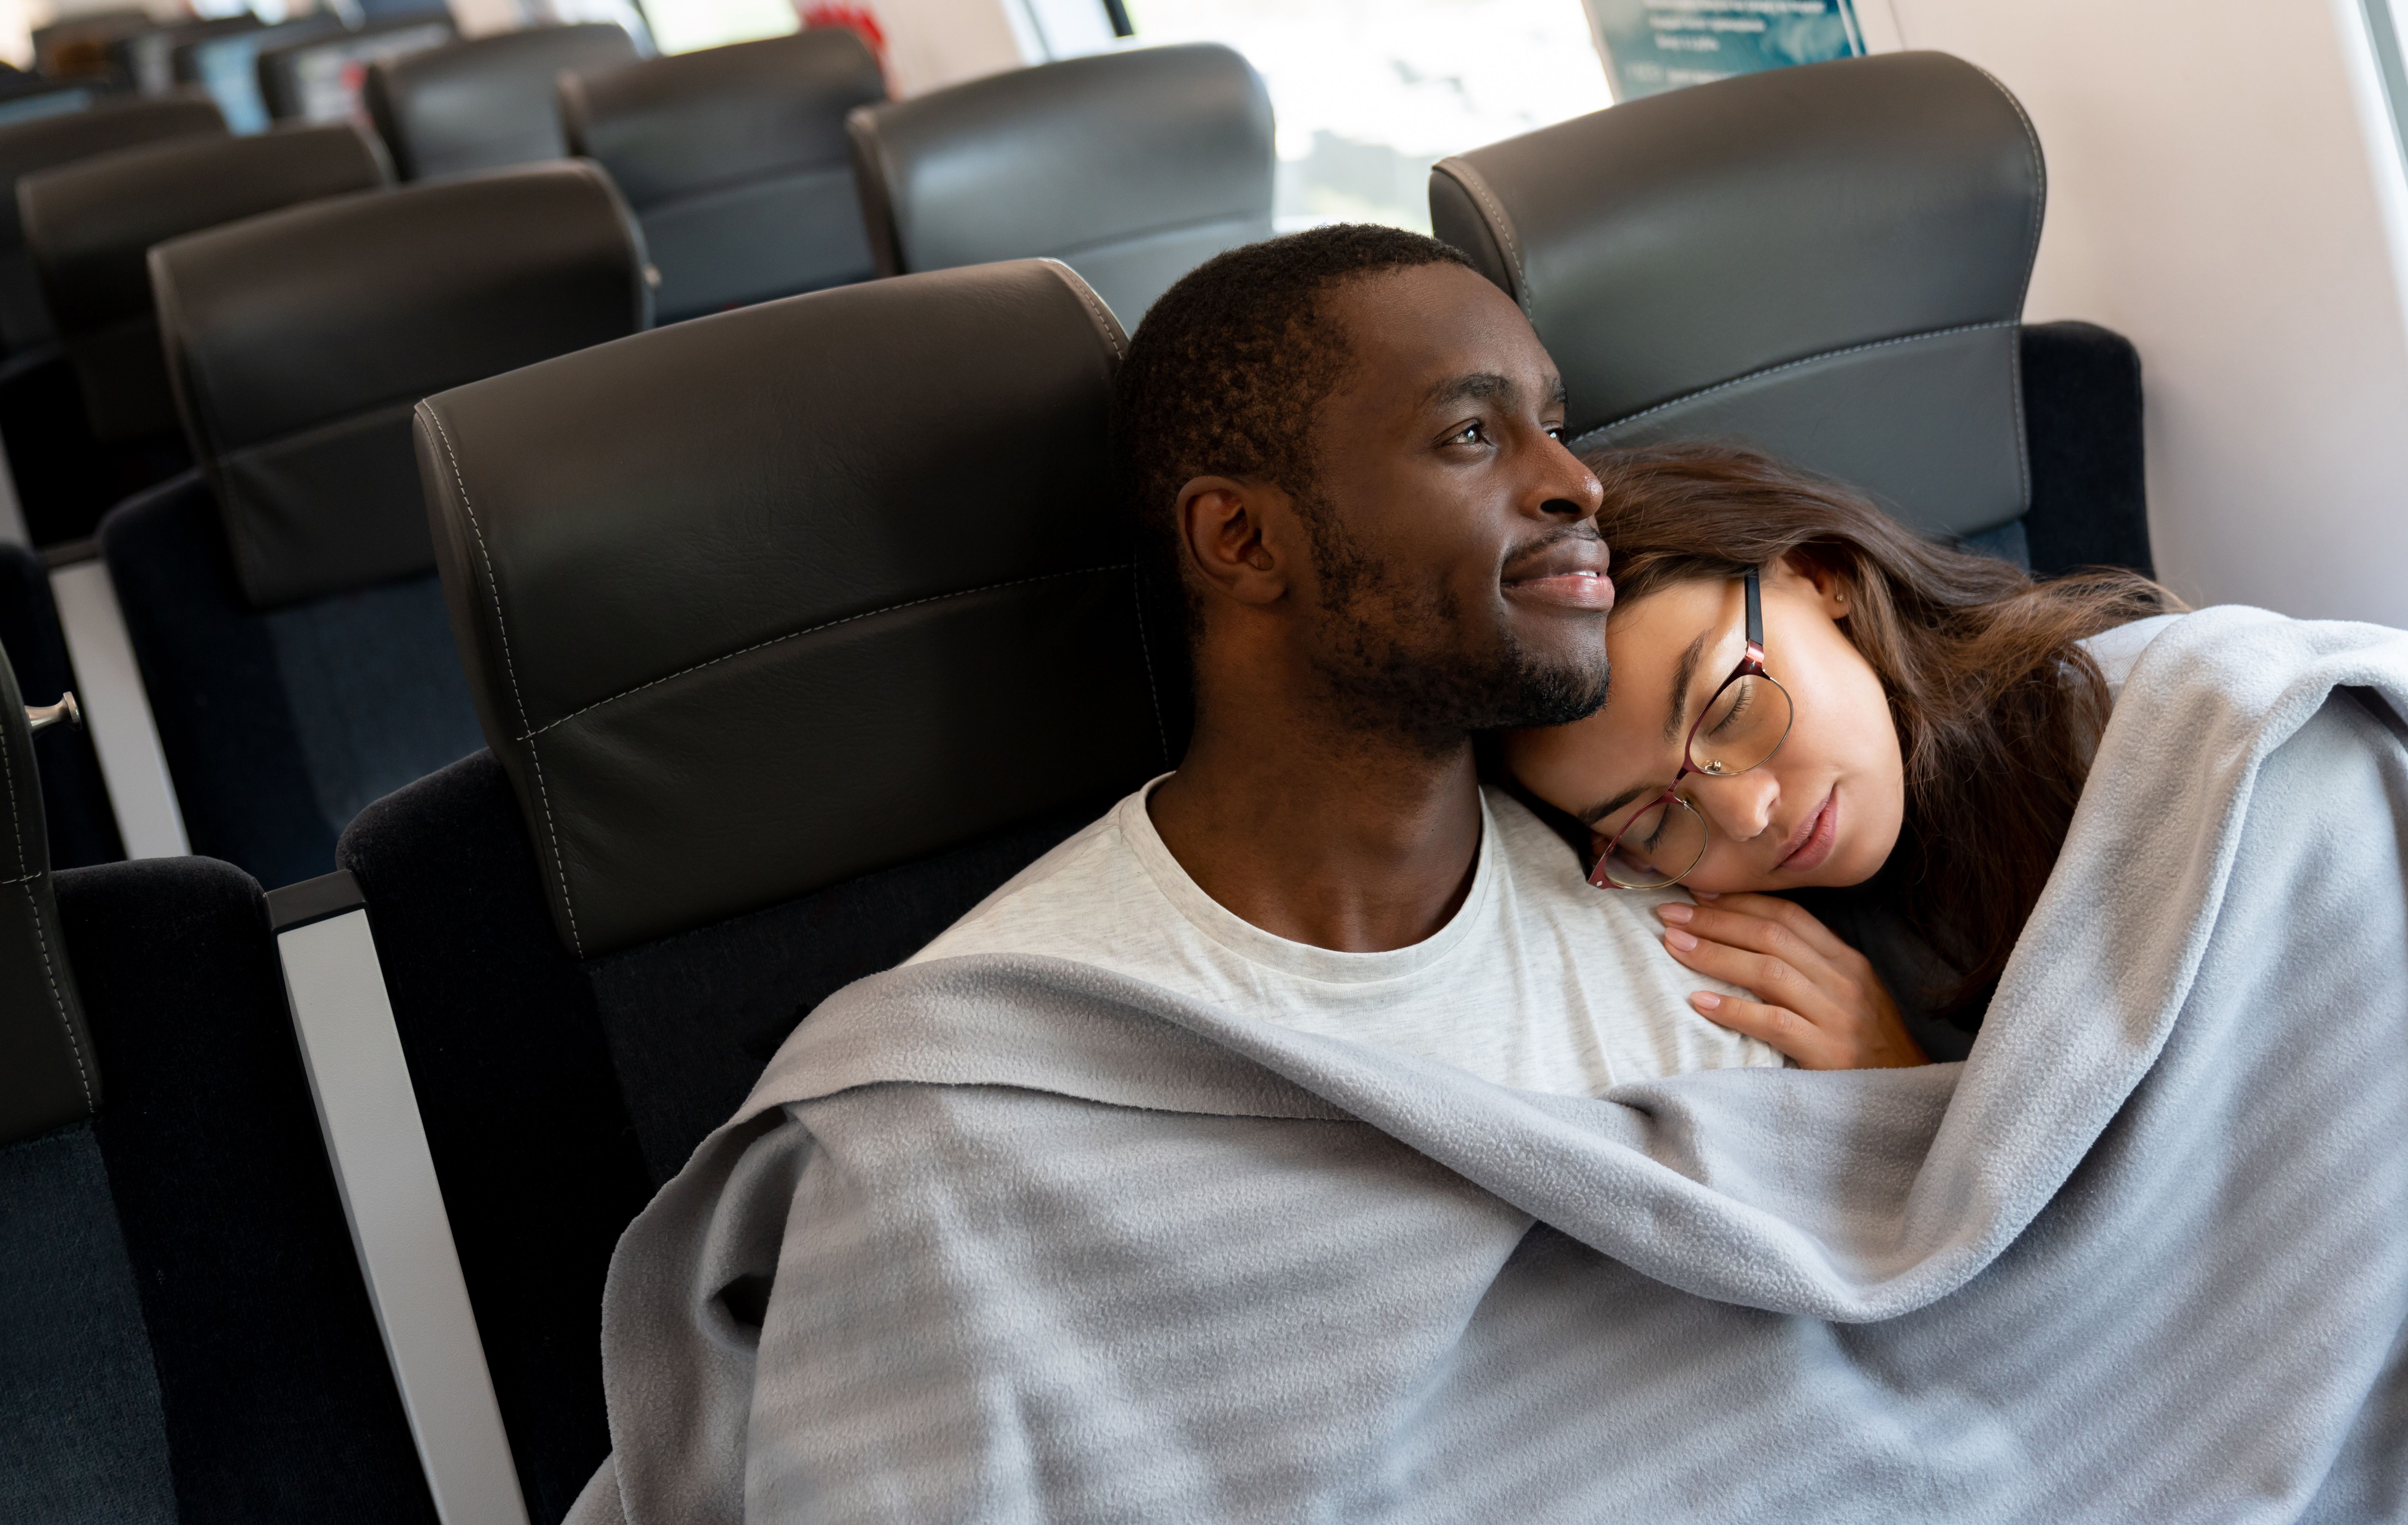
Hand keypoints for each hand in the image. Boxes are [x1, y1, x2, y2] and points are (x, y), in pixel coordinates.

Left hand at [1653, 893, 1927, 1069]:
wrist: (1910, 1101)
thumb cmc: (1866, 1049)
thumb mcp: (1846, 998)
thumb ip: (1808, 969)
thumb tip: (1748, 940)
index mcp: (1847, 962)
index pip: (1788, 917)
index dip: (1740, 902)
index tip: (1697, 896)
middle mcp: (1845, 981)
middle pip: (1773, 937)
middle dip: (1716, 921)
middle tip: (1669, 915)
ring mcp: (1839, 1017)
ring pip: (1770, 972)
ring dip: (1716, 955)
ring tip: (1674, 947)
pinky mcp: (1830, 1053)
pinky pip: (1774, 1024)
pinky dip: (1734, 1011)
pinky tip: (1700, 1003)